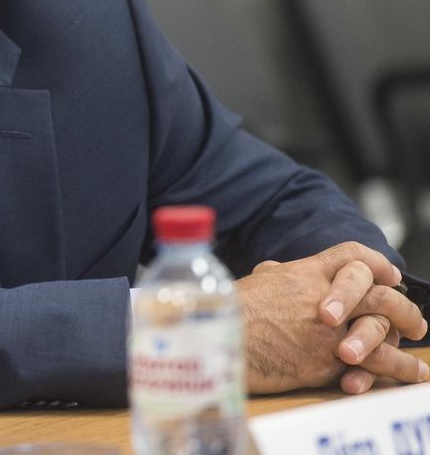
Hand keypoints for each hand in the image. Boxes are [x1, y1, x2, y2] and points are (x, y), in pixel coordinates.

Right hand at [238, 242, 426, 393]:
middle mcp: (323, 298)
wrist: (220, 339)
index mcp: (304, 273)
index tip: (389, 275)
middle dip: (403, 307)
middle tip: (414, 320)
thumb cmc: (230, 310)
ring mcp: (328, 329)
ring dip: (406, 343)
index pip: (350, 256)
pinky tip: (409, 374)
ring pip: (383, 329)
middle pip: (379, 293)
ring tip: (417, 359)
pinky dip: (394, 370)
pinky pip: (372, 363)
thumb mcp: (255, 282)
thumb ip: (275, 276)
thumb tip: (276, 272)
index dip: (375, 263)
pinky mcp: (328, 360)